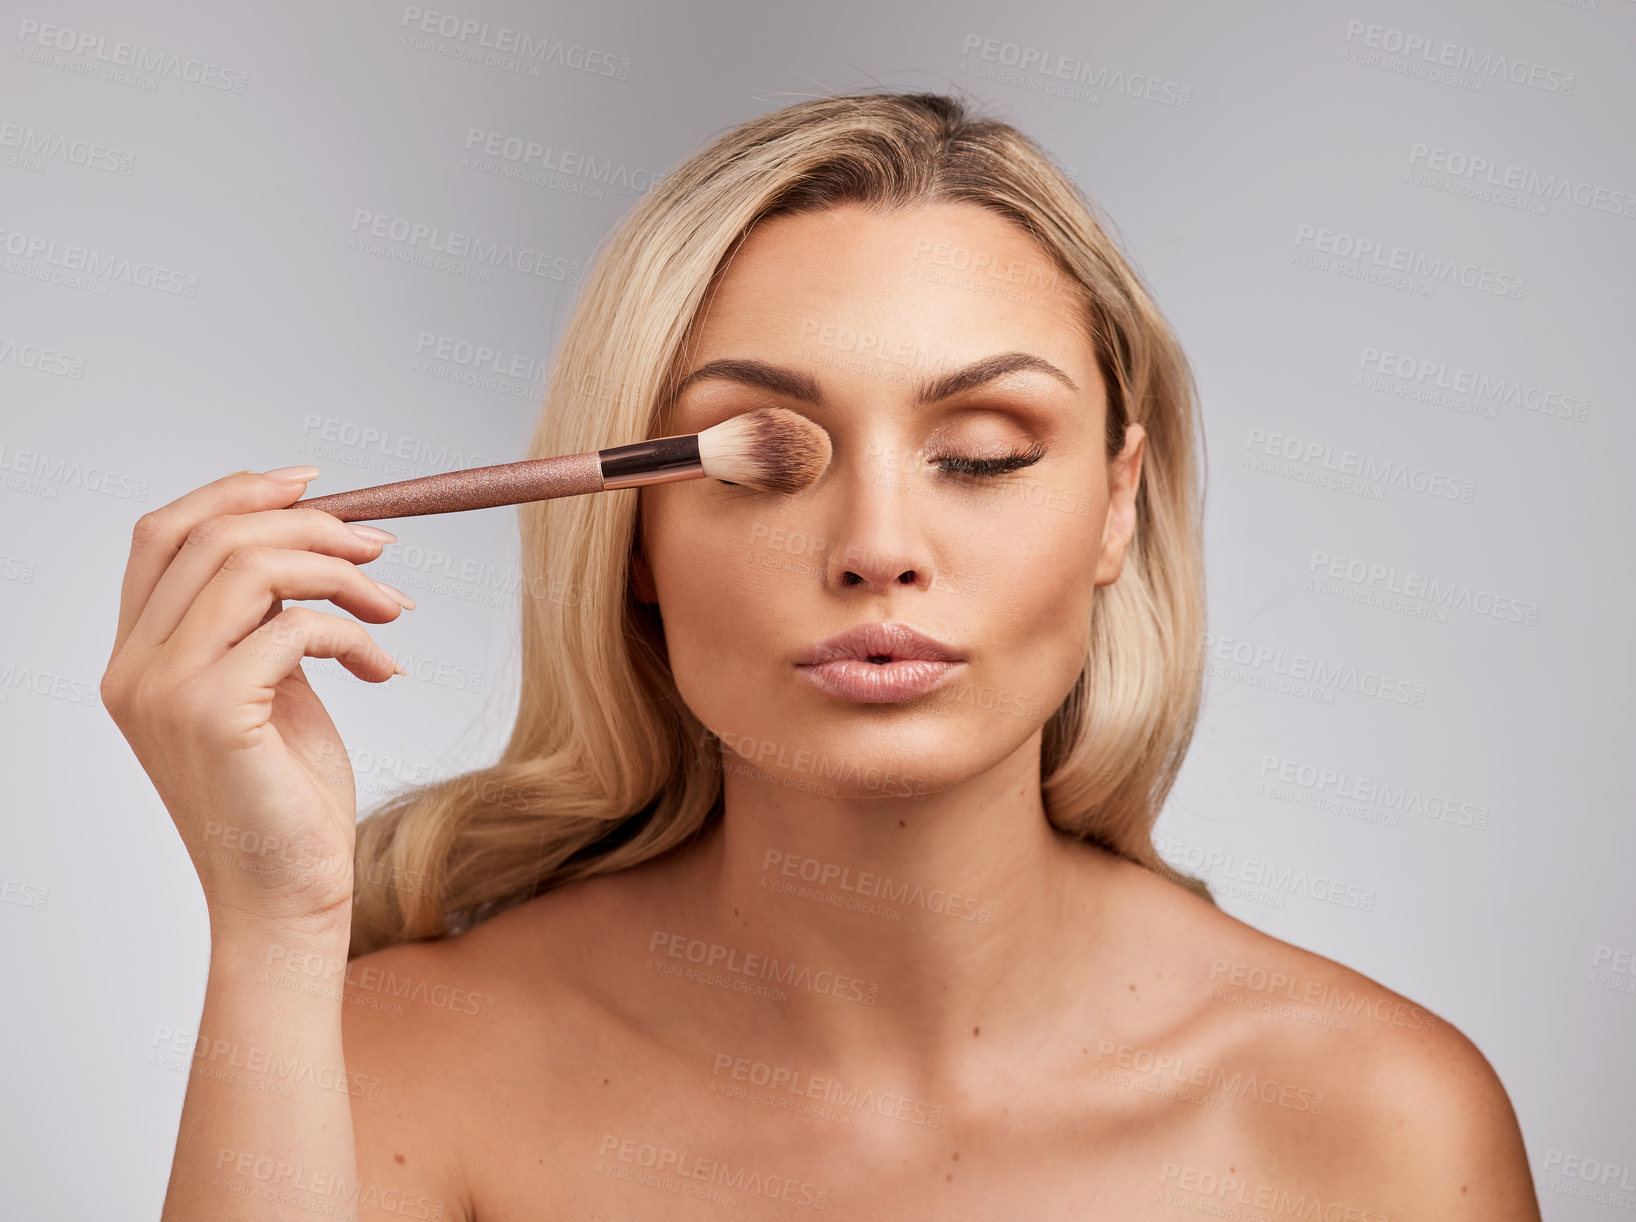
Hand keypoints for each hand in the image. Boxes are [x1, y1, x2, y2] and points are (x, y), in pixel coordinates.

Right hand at [100, 468, 414, 931]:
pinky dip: (355, 633)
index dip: (238, 492)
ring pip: (252, 566)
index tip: (318, 486)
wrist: (288, 899)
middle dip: (312, 527)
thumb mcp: (271, 690)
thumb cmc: (286, 800)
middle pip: (214, 537)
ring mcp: (165, 691)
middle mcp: (134, 668)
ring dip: (342, 572)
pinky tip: (385, 668)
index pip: (164, 534)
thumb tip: (314, 545)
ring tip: (394, 607)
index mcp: (137, 657)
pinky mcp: (214, 714)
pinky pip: (296, 626)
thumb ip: (265, 622)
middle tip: (382, 548)